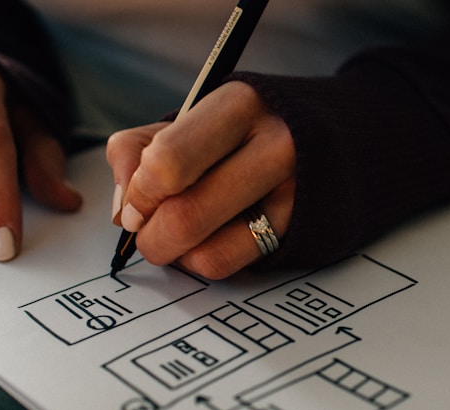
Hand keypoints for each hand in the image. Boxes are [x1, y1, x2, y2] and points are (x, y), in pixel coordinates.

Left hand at [106, 81, 295, 279]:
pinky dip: (198, 261)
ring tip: (175, 234)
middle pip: (185, 216)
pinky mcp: (294, 230)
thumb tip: (123, 210)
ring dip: (172, 253)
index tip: (134, 202)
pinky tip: (203, 241)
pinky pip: (225, 265)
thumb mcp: (189, 117)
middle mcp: (275, 147)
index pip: (169, 161)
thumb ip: (138, 149)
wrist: (326, 138)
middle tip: (144, 229)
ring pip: (204, 251)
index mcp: (239, 105)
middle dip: (148, 235)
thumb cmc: (239, 129)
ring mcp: (292, 194)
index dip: (139, 193)